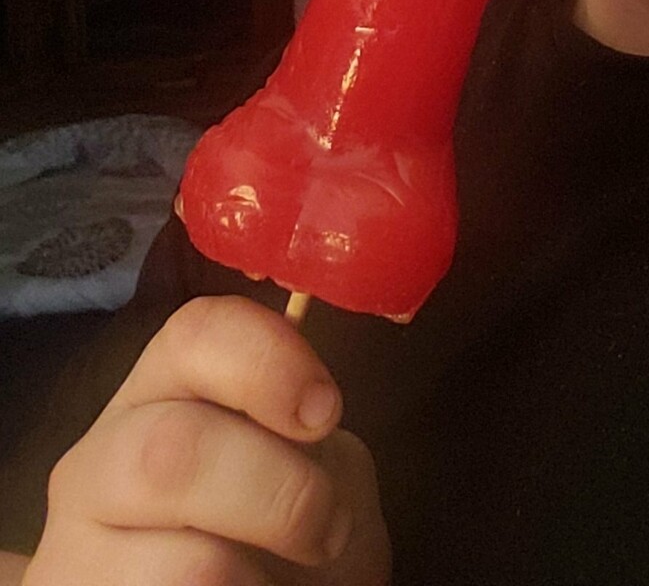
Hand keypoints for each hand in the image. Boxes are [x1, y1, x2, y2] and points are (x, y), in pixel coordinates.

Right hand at [23, 295, 391, 584]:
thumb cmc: (283, 544)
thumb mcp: (306, 470)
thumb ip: (303, 436)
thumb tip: (310, 414)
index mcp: (160, 396)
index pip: (195, 334)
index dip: (267, 362)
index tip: (324, 413)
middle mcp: (98, 463)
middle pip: (174, 450)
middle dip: (281, 494)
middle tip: (326, 532)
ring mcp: (76, 553)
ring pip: (191, 568)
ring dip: (264, 580)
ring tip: (275, 582)